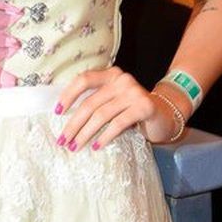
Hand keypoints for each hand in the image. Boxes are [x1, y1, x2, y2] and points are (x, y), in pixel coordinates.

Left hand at [54, 67, 178, 150]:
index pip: (84, 80)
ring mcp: (134, 92)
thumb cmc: (132, 111)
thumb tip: (66, 119)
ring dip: (85, 134)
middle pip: (90, 103)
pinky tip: (96, 146)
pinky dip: (104, 137)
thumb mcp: (113, 100)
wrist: (164, 116)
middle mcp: (122, 80)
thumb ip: (96, 101)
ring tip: (75, 147)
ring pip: (101, 115)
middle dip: (73, 124)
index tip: (57, 112)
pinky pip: (118, 124)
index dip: (68, 95)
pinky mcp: (144, 107)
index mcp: (111, 74)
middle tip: (63, 140)